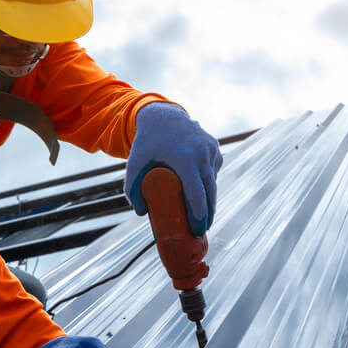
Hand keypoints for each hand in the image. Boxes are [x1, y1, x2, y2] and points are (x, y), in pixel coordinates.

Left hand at [125, 102, 222, 235]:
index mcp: (185, 159)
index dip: (200, 214)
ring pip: (213, 183)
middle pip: (210, 192)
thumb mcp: (134, 162)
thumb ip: (131, 187)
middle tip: (201, 231)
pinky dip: (209, 185)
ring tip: (202, 217)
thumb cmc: (147, 142)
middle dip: (208, 214)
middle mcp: (202, 154)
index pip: (197, 193)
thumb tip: (141, 212)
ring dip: (210, 201)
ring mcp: (211, 150)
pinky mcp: (215, 149)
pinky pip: (213, 172)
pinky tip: (204, 195)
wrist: (163, 116)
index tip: (198, 229)